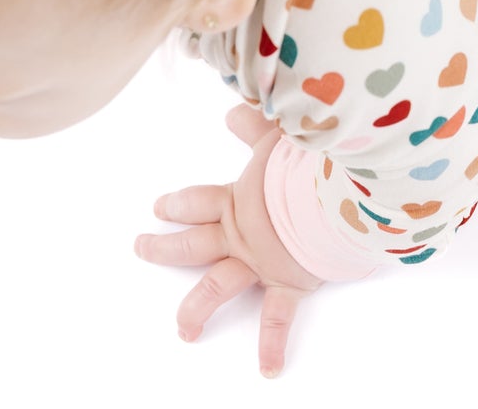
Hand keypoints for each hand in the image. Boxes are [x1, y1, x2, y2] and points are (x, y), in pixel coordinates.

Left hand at [135, 102, 324, 377]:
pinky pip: (278, 320)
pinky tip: (269, 368)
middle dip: (165, 244)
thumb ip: (260, 123)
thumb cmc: (310, 156)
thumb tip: (233, 108)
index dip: (179, 202)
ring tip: (183, 329)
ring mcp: (261, 260)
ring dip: (196, 310)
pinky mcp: (288, 281)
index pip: (201, 198)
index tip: (160, 205)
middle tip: (142, 245)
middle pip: (193, 241)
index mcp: (240, 197)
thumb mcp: (282, 131)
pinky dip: (273, 345)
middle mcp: (243, 232)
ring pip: (217, 287)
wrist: (334, 188)